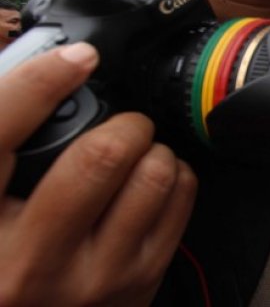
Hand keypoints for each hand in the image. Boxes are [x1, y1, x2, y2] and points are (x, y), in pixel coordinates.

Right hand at [0, 43, 196, 305]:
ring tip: (136, 156)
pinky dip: (174, 176)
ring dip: (153, 150)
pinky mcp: (137, 283)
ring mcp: (89, 278)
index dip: (40, 82)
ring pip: (152, 176)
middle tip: (121, 127)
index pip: (0, 135)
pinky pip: (179, 200)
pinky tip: (149, 183)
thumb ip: (5, 146)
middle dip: (124, 125)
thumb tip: (42, 79)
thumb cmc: (2, 265)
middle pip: (101, 156)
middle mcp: (27, 261)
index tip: (77, 58)